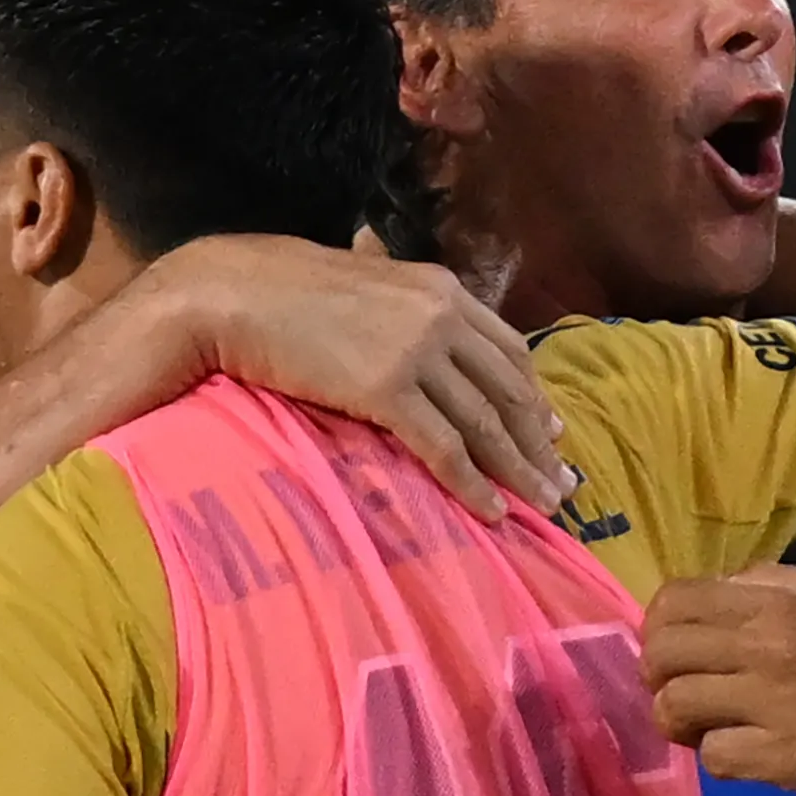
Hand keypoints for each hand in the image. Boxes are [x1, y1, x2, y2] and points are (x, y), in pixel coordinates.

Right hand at [144, 232, 569, 520]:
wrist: (232, 292)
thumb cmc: (286, 291)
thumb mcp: (367, 284)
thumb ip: (404, 305)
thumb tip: (422, 331)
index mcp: (442, 289)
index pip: (510, 350)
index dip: (536, 396)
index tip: (554, 431)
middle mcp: (442, 315)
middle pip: (510, 390)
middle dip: (540, 442)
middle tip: (563, 483)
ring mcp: (417, 351)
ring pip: (486, 423)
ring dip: (521, 470)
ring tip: (545, 505)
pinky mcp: (387, 388)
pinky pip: (444, 447)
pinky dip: (473, 484)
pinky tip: (493, 511)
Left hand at [642, 565, 795, 795]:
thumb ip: (779, 583)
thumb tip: (728, 586)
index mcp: (776, 601)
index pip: (676, 599)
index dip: (661, 628)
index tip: (681, 651)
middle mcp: (765, 643)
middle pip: (662, 653)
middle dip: (660, 678)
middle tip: (686, 694)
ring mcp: (771, 701)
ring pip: (675, 706)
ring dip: (683, 723)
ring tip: (709, 730)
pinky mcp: (781, 755)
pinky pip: (714, 757)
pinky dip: (720, 760)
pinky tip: (745, 755)